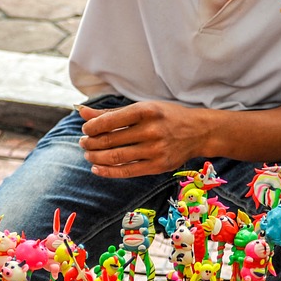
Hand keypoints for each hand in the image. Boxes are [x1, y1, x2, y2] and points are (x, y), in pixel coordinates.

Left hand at [77, 101, 211, 177]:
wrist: (198, 132)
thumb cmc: (166, 116)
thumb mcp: (142, 108)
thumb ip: (111, 113)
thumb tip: (82, 112)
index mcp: (146, 111)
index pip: (110, 120)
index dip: (92, 127)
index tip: (85, 129)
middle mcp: (151, 130)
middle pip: (110, 140)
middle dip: (91, 143)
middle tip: (83, 143)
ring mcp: (155, 150)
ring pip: (116, 157)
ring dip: (96, 157)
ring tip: (88, 154)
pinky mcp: (158, 166)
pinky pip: (127, 171)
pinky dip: (108, 172)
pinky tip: (97, 168)